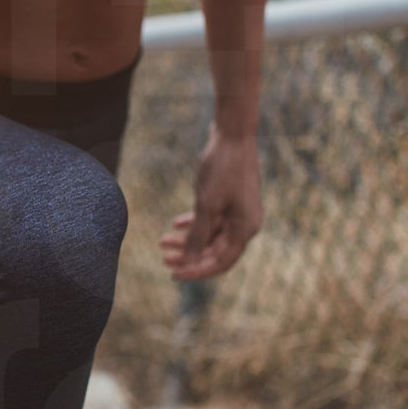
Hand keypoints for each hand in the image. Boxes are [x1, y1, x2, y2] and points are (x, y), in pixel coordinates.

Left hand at [159, 128, 262, 281]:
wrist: (233, 133)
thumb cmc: (222, 168)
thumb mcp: (206, 205)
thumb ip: (198, 235)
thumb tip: (191, 261)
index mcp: (245, 229)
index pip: (220, 262)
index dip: (197, 271)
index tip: (173, 274)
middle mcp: (245, 224)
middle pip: (215, 251)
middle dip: (189, 256)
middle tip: (163, 259)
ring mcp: (239, 212)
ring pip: (211, 236)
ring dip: (188, 240)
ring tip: (162, 241)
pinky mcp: (231, 200)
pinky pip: (213, 220)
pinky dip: (195, 223)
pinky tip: (176, 224)